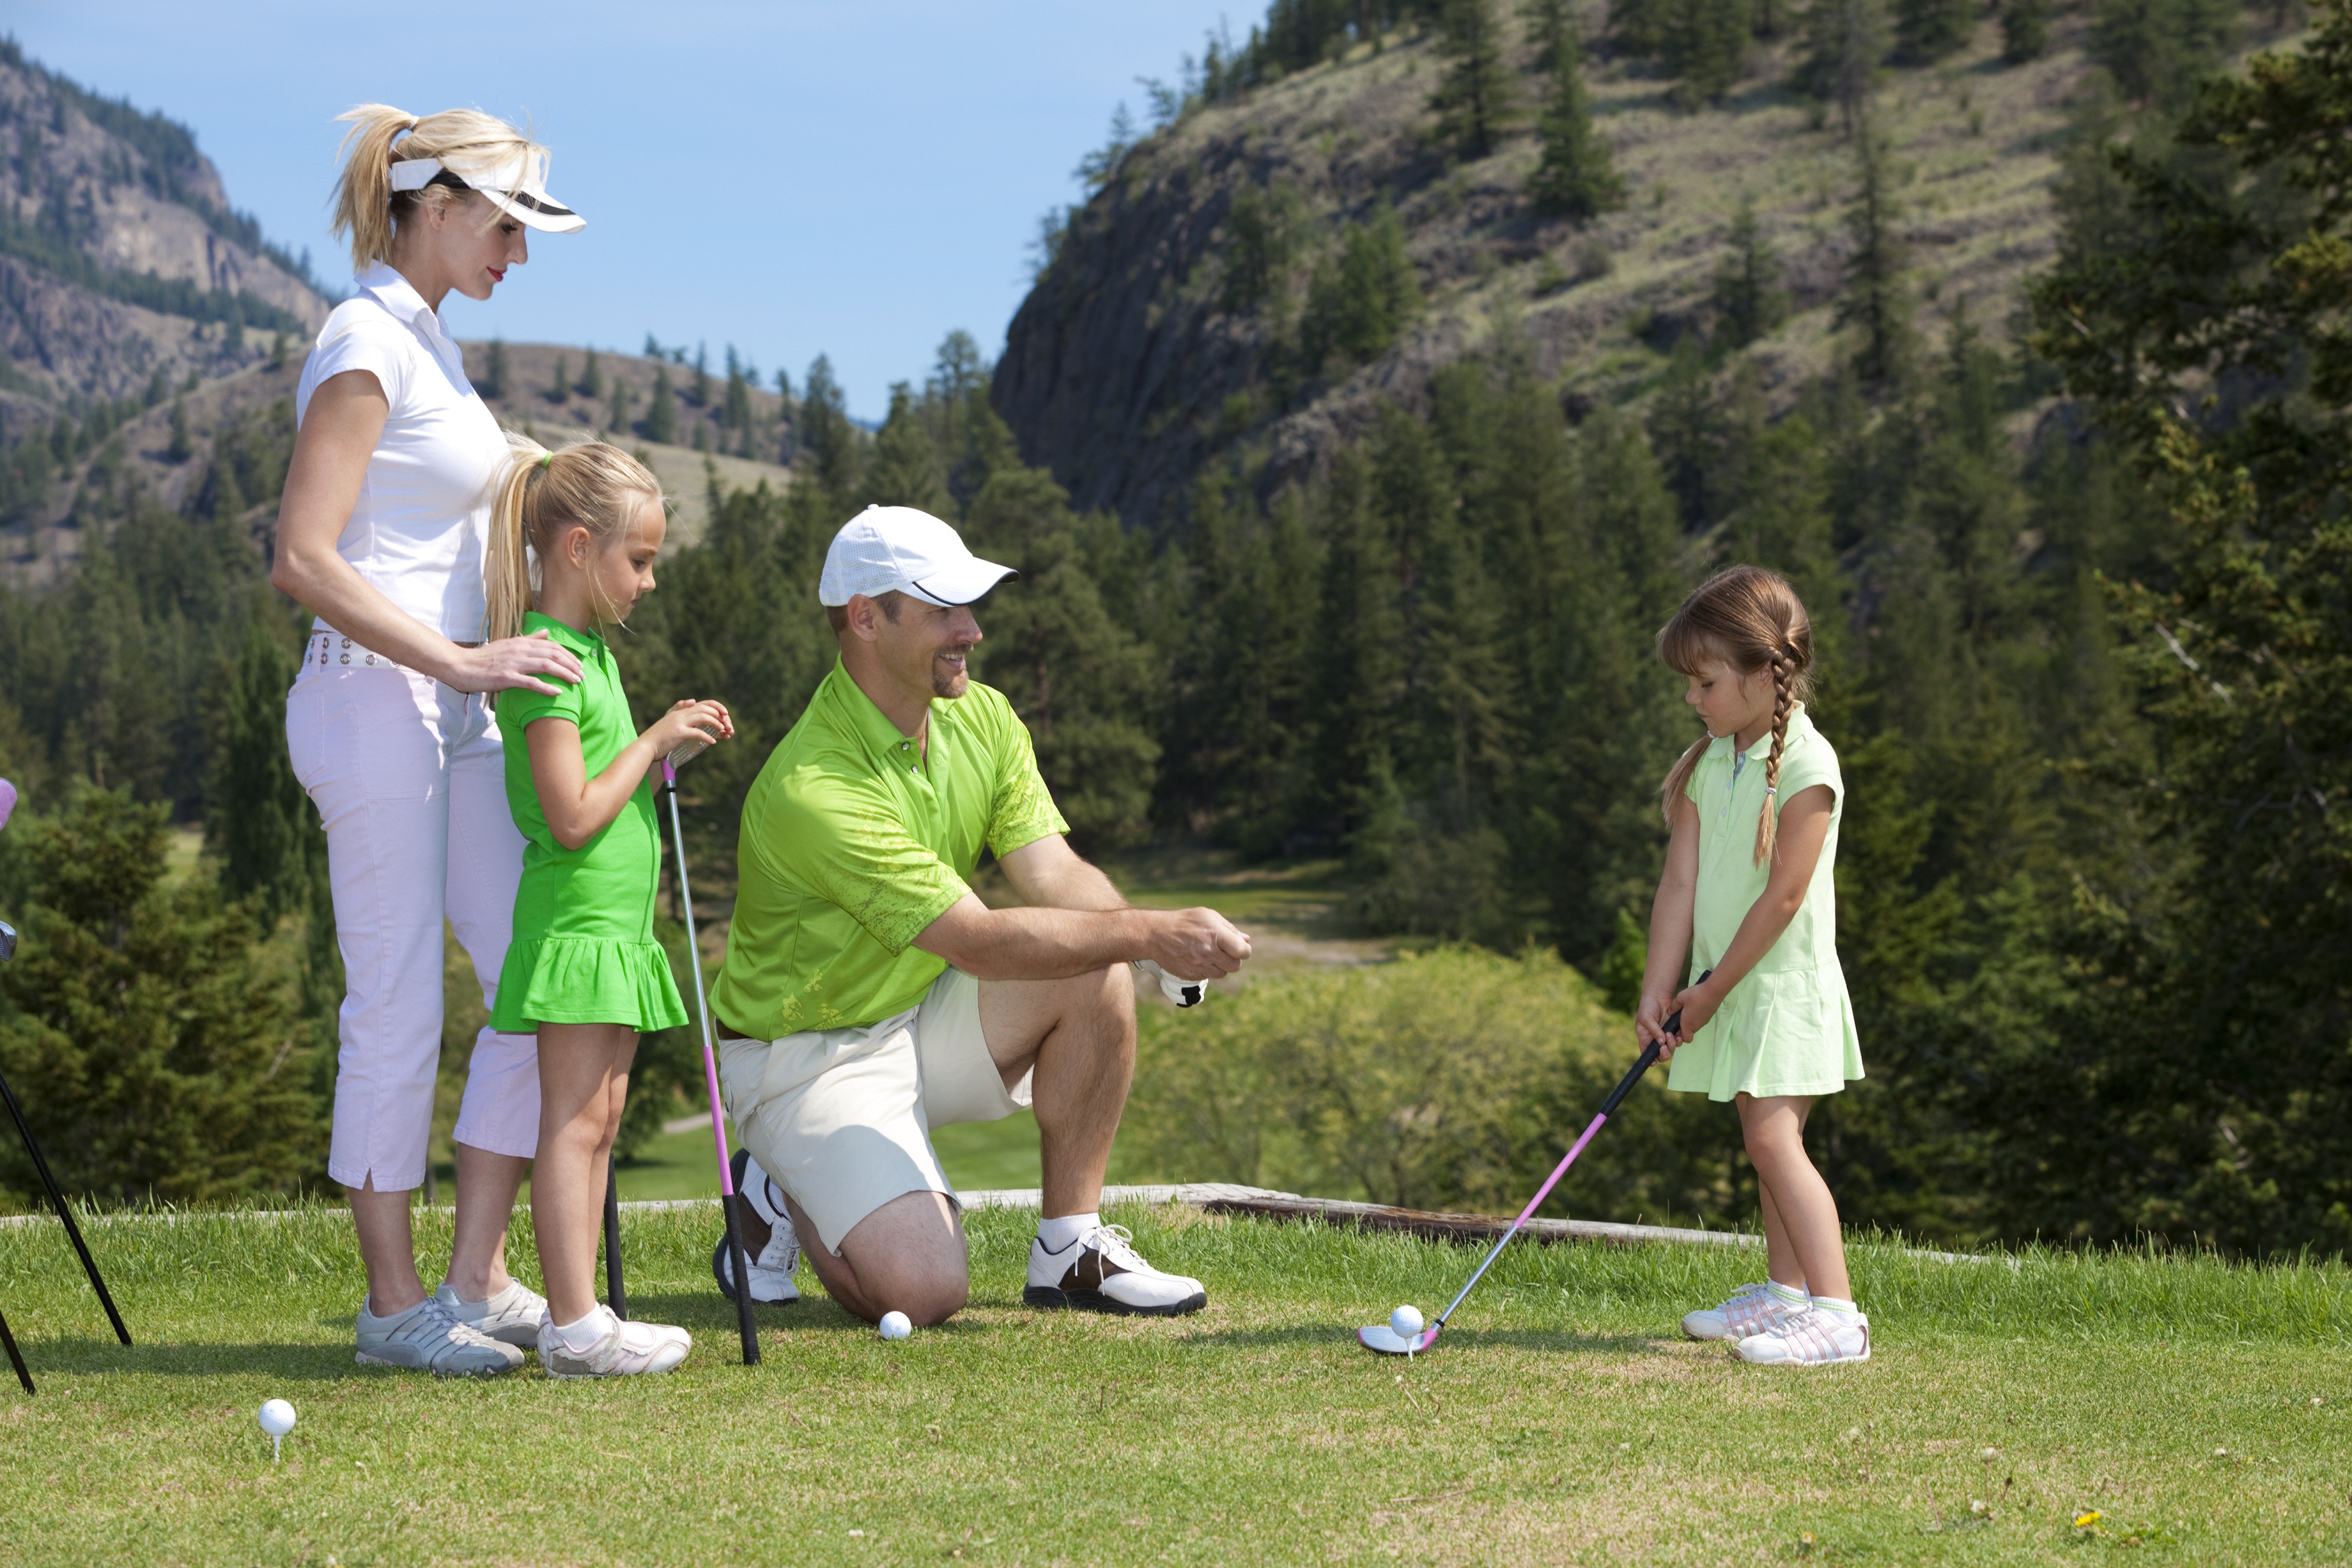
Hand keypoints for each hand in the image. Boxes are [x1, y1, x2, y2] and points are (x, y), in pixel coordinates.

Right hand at [447, 631, 583, 695]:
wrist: (462, 666)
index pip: (551, 646)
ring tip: (577, 682)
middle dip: (571, 664)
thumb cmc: (485, 658)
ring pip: (546, 666)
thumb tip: (546, 632)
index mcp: (521, 643)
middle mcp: (520, 650)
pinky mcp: (506, 677)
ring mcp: (513, 664)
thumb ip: (529, 639)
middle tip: (583, 675)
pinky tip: (558, 693)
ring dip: (565, 674)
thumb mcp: (508, 644)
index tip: (579, 664)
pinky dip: (546, 687)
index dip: (568, 655)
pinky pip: (531, 682)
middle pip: (553, 654)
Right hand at [649, 699, 732, 755]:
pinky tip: (713, 742)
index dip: (717, 707)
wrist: (647, 746)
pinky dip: (707, 737)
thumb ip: (683, 715)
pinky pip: (697, 732)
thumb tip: (694, 705)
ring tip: (722, 731)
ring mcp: (679, 722)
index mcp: (680, 711)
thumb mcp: (672, 722)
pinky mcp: (678, 732)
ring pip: (703, 717)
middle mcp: (680, 714)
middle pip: (705, 708)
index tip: (726, 714)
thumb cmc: (660, 737)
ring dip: (716, 724)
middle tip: (727, 724)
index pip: (703, 703)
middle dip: (719, 715)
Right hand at [1146, 907, 1251, 981]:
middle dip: (1233, 959)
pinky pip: (1207, 976)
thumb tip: (1246, 940)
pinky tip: (1197, 958)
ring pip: (1222, 973)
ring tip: (1209, 954)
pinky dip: (1206, 970)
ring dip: (1220, 966)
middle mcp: (1208, 952)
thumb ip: (1229, 928)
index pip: (1242, 951)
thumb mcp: (1207, 916)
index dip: (1244, 950)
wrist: (1155, 934)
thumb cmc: (1184, 921)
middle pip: (1235, 966)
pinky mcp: (1190, 975)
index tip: (1239, 947)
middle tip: (1225, 951)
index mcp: (1215, 935)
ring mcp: (1198, 965)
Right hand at [1635, 991, 1675, 1060]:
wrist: (1658, 996)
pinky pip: (1678, 1040)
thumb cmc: (1647, 1006)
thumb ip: (1653, 1030)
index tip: (1654, 1062)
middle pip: (1660, 1054)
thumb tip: (1661, 1042)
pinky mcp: (1674, 1031)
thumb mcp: (1646, 1018)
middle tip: (1665, 1046)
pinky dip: (1678, 1040)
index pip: (1646, 1053)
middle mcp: (1655, 1039)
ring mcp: (1665, 1036)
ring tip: (1671, 1035)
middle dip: (1664, 1053)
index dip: (1650, 1060)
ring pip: (1670, 1048)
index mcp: (1645, 1038)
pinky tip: (1678, 1034)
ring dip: (1672, 1045)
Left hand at [1665, 979, 1719, 1043]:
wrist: (1713, 991)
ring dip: (1690, 1021)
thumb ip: (1673, 1006)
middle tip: (1679, 1017)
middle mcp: (1697, 1025)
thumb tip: (1669, 1011)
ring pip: (1695, 1026)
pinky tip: (1694, 1007)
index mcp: (1688, 1024)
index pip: (1685, 1039)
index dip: (1680, 1037)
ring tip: (1686, 1010)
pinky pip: (1700, 1020)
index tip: (1675, 1028)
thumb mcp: (1680, 998)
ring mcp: (1704, 1021)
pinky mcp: (1709, 1016)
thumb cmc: (1695, 996)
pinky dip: (1696, 1017)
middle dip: (1684, 1027)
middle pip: (1690, 1032)